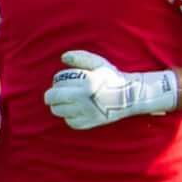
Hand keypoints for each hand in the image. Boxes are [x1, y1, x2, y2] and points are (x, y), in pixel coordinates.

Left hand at [46, 49, 177, 129]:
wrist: (130, 97)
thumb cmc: (112, 79)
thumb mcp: (99, 63)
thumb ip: (80, 57)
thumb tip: (63, 57)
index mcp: (87, 82)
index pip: (57, 83)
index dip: (56, 82)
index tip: (60, 82)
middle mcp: (85, 98)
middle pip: (53, 98)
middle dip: (51, 95)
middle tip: (55, 94)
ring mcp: (86, 112)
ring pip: (58, 111)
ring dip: (58, 105)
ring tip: (66, 102)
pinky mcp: (88, 123)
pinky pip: (69, 121)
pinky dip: (69, 116)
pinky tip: (76, 111)